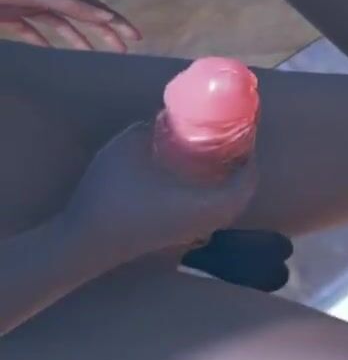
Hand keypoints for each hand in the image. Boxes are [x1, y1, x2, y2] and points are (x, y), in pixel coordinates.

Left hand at [0, 0, 139, 51]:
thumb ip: (71, 4)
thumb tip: (108, 15)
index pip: (94, 8)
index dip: (116, 21)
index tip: (136, 38)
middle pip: (82, 17)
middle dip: (104, 32)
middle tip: (122, 51)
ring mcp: (28, 7)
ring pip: (60, 25)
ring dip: (78, 39)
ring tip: (93, 56)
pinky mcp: (9, 16)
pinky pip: (32, 32)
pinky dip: (44, 42)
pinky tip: (51, 54)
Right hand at [62, 123, 259, 260]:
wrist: (84, 242)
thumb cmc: (110, 195)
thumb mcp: (128, 148)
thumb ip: (150, 129)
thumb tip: (165, 118)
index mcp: (207, 203)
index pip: (247, 181)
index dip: (251, 155)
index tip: (246, 132)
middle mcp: (208, 222)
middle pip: (241, 195)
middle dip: (242, 168)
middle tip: (234, 141)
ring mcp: (193, 233)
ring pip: (224, 207)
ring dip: (227, 183)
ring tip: (218, 156)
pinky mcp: (178, 238)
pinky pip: (208, 214)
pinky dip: (212, 195)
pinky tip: (195, 178)